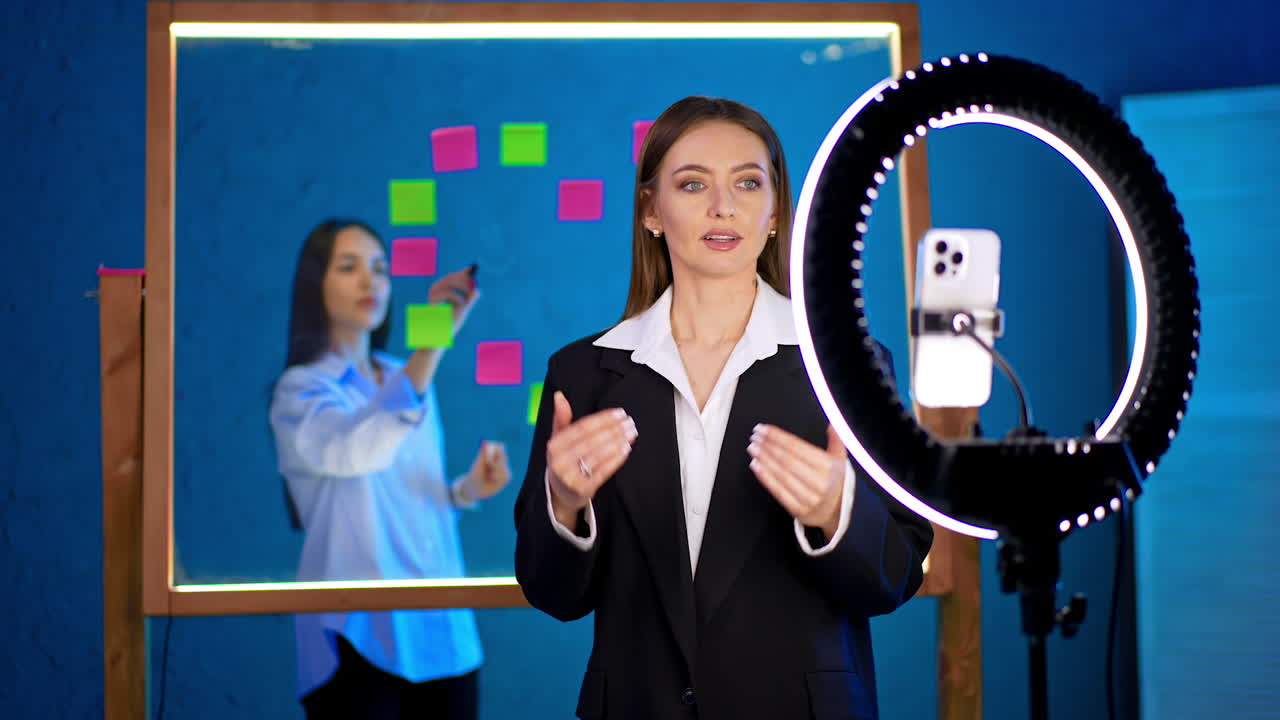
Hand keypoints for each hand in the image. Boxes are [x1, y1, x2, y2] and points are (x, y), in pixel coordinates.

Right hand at [428, 266, 479, 332]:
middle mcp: (436, 290)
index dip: (462, 272)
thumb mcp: (462, 310)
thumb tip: (477, 290)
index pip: (452, 277)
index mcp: (442, 291)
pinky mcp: (432, 300)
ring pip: (449, 280)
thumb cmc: (450, 325)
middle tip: (474, 282)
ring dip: (462, 287)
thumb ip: (468, 300)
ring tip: (466, 299)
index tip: (473, 268)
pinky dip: (457, 298)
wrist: (440, 337)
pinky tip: (460, 304)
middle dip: (464, 278)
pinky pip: (448, 292)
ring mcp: (433, 294)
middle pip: (450, 276)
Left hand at [463, 441, 510, 501]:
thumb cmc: (474, 475)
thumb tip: (485, 441)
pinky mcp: (505, 478)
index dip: (498, 450)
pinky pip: (506, 476)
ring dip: (496, 472)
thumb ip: (482, 454)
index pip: (500, 447)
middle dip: (496, 463)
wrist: (475, 489)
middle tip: (490, 467)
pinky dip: (499, 478)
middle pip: (503, 457)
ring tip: (489, 476)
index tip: (494, 455)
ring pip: (505, 467)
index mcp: (491, 455)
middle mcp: (498, 461)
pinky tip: (493, 480)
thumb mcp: (478, 464)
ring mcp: (503, 469)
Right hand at [545, 391, 636, 524]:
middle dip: (613, 430)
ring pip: (599, 455)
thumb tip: (559, 395)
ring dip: (618, 442)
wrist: (561, 493)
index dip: (602, 419)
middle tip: (629, 423)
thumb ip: (561, 417)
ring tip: (631, 433)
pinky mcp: (583, 489)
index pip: (582, 428)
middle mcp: (560, 462)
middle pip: (592, 441)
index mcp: (554, 446)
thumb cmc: (563, 460)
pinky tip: (626, 449)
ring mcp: (571, 477)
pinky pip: (604, 471)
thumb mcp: (558, 439)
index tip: (619, 413)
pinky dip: (616, 459)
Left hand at [747, 424, 845, 538]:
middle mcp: (819, 482)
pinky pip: (778, 491)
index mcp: (828, 466)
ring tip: (753, 447)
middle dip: (768, 445)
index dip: (778, 436)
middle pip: (787, 459)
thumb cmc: (834, 483)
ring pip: (781, 474)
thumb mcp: (840, 460)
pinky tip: (755, 465)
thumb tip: (832, 423)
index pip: (797, 447)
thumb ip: (836, 440)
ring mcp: (808, 497)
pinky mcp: (798, 510)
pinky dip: (764, 477)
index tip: (764, 429)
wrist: (839, 513)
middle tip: (755, 436)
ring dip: (764, 459)